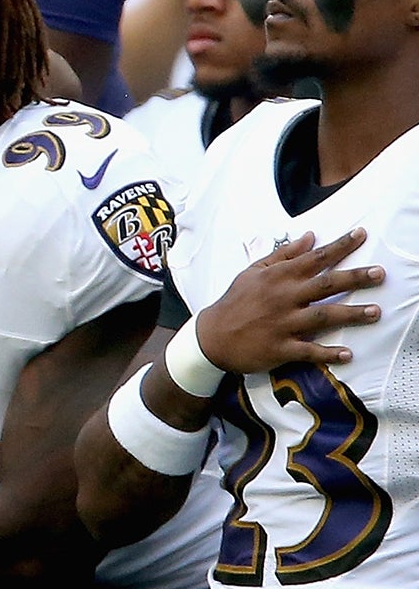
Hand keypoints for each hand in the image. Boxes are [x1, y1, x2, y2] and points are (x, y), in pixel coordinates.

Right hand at [192, 229, 381, 375]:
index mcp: (277, 278)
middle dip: (354, 278)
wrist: (210, 337)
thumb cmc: (234, 303)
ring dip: (350, 314)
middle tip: (379, 274)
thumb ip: (283, 255)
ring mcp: (282, 324)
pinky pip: (307, 350)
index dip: (340, 246)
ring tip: (374, 312)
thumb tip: (309, 237)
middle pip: (325, 285)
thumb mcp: (253, 272)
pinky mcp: (279, 348)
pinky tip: (346, 354)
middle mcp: (283, 298)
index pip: (314, 258)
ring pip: (322, 317)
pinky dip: (327, 353)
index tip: (361, 235)